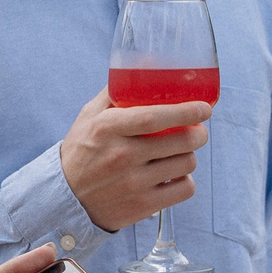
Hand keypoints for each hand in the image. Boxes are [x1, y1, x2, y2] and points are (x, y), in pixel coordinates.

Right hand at [59, 89, 211, 232]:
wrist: (66, 199)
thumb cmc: (82, 151)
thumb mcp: (89, 116)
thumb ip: (115, 92)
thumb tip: (144, 66)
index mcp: (108, 128)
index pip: (154, 117)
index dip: (185, 111)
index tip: (205, 108)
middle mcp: (121, 156)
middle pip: (180, 141)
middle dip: (198, 133)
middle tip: (197, 130)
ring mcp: (133, 184)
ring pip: (186, 164)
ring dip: (189, 156)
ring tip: (179, 153)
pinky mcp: (142, 206)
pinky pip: (184, 189)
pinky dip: (185, 181)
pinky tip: (173, 175)